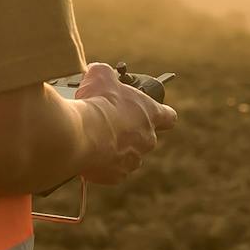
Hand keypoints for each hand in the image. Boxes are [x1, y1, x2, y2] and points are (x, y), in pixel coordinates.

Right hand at [73, 62, 176, 185]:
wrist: (80, 134)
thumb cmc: (96, 103)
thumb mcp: (101, 74)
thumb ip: (107, 73)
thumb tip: (101, 73)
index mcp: (150, 114)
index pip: (169, 117)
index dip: (161, 114)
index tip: (151, 112)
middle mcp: (147, 139)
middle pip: (145, 136)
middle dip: (130, 130)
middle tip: (109, 121)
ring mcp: (134, 160)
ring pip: (129, 154)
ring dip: (116, 147)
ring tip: (96, 137)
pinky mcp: (117, 176)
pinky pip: (113, 169)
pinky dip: (103, 162)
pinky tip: (90, 151)